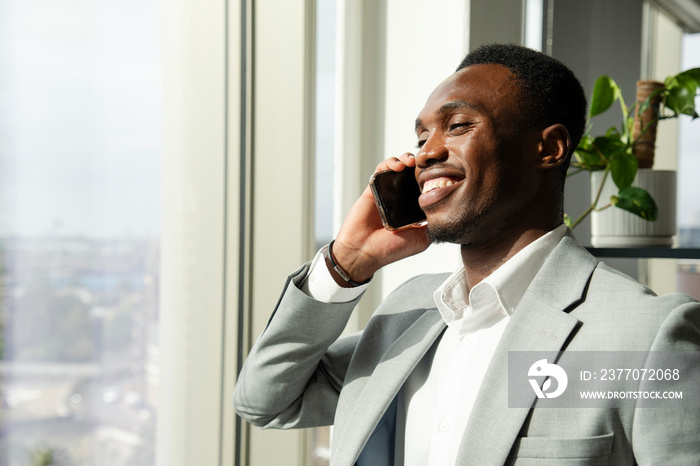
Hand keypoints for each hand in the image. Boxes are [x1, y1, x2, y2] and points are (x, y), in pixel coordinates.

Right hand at [331, 153, 429, 282]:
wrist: (364, 251)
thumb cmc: (390, 249)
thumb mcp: (421, 239)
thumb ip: (433, 225)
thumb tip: (449, 212)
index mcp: (412, 209)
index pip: (424, 186)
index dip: (432, 177)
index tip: (441, 172)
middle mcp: (400, 199)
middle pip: (412, 174)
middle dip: (420, 165)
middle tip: (427, 163)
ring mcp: (387, 192)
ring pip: (398, 168)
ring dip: (405, 159)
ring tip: (412, 161)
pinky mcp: (373, 188)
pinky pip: (381, 170)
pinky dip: (390, 163)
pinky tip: (398, 166)